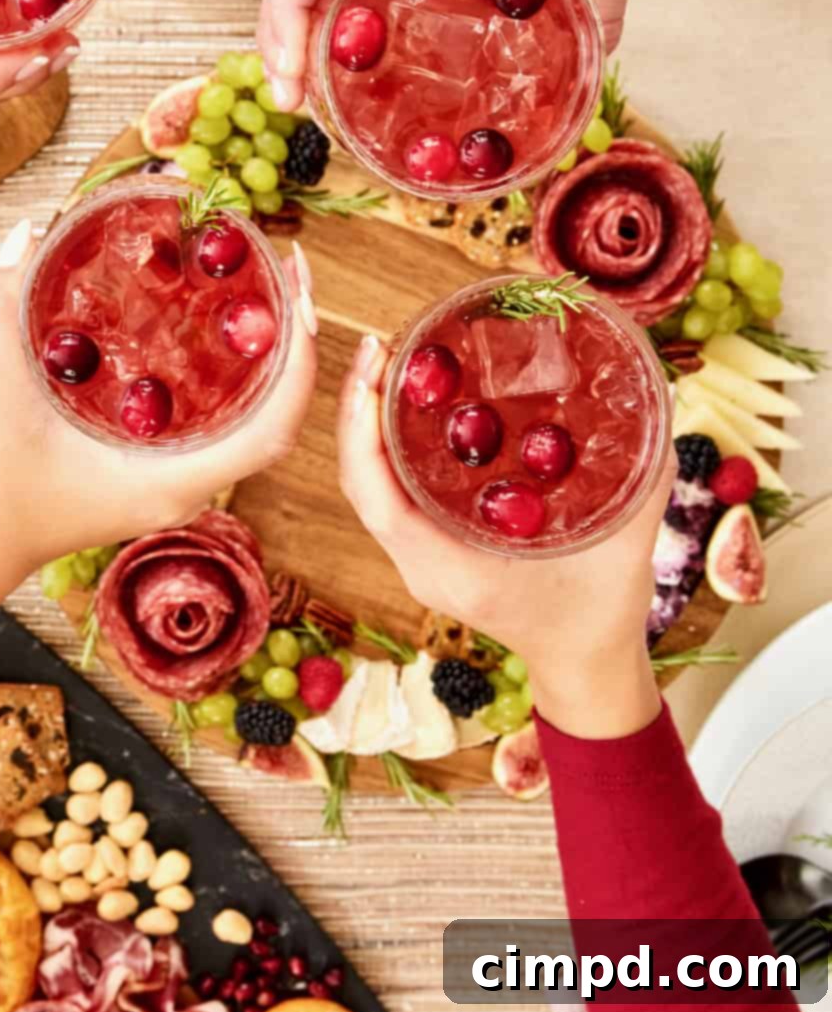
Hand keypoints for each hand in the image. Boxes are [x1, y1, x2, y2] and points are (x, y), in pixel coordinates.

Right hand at [0, 219, 318, 646]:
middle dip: (293, 344)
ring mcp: (177, 482)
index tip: (300, 297)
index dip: (300, 365)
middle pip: (275, 417)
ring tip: (265, 285)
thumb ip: (5, 310)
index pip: (273, 430)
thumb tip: (28, 230)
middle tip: (287, 270)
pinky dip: (236, 373)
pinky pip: (222, 420)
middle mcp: (188, 487)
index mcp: (172, 483)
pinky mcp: (159, 470)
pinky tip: (219, 324)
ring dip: (270, 356)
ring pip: (253, 418)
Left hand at [338, 332, 673, 740]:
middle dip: (360, 408)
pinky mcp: (430, 544)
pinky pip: (392, 488)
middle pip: (363, 480)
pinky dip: (391, 441)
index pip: (377, 498)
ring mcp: (421, 555)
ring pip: (372, 482)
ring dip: (371, 421)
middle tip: (384, 346)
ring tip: (394, 362)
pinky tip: (416, 401)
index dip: (361, 430)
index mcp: (452, 567)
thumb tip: (651, 398)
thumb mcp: (624, 544)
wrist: (585, 665)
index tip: (373, 368)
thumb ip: (639, 478)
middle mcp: (422, 561)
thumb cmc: (599, 614)